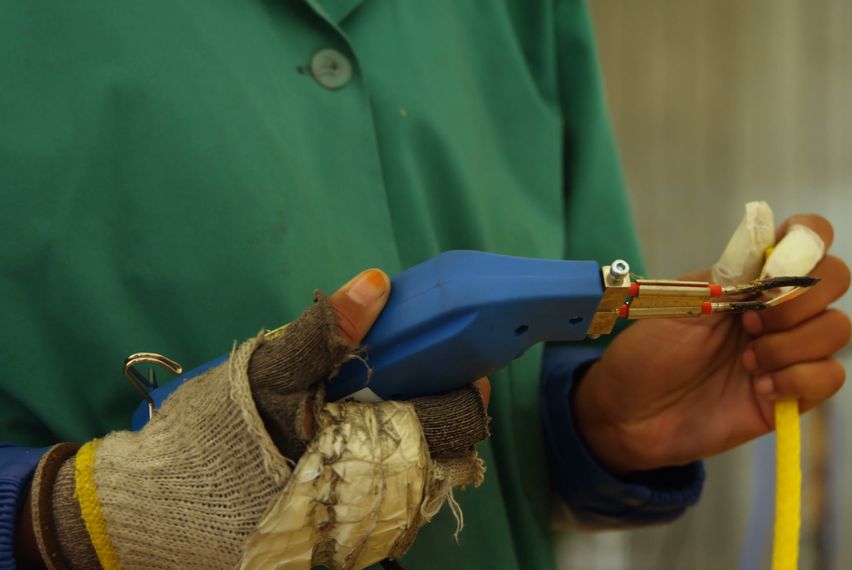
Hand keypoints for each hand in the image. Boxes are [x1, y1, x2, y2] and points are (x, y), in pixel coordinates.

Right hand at [19, 268, 490, 569]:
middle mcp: (380, 501)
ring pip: (426, 474)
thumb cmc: (214, 437)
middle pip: (450, 449)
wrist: (157, 507)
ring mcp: (366, 525)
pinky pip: (393, 496)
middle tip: (414, 373)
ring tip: (382, 402)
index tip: (458, 356)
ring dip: (416, 434)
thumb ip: (323, 331)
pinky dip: (389, 460)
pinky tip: (359, 435)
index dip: (466, 383)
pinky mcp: (347, 536)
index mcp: (370, 453)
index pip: (458, 419)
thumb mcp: (266, 372)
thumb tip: (377, 283)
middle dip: (440, 406)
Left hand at [572, 215, 851, 473]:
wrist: (632, 414)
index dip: (809, 238)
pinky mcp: (793, 394)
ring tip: (746, 362)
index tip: (774, 266)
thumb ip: (732, 275)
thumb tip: (772, 246)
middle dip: (800, 298)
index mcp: (753, 276)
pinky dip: (798, 380)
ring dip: (791, 344)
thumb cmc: (651, 352)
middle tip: (751, 323)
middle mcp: (780, 308)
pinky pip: (831, 376)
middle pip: (837, 277)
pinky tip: (758, 389)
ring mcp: (790, 350)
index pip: (808, 237)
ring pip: (837, 328)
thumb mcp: (684, 302)